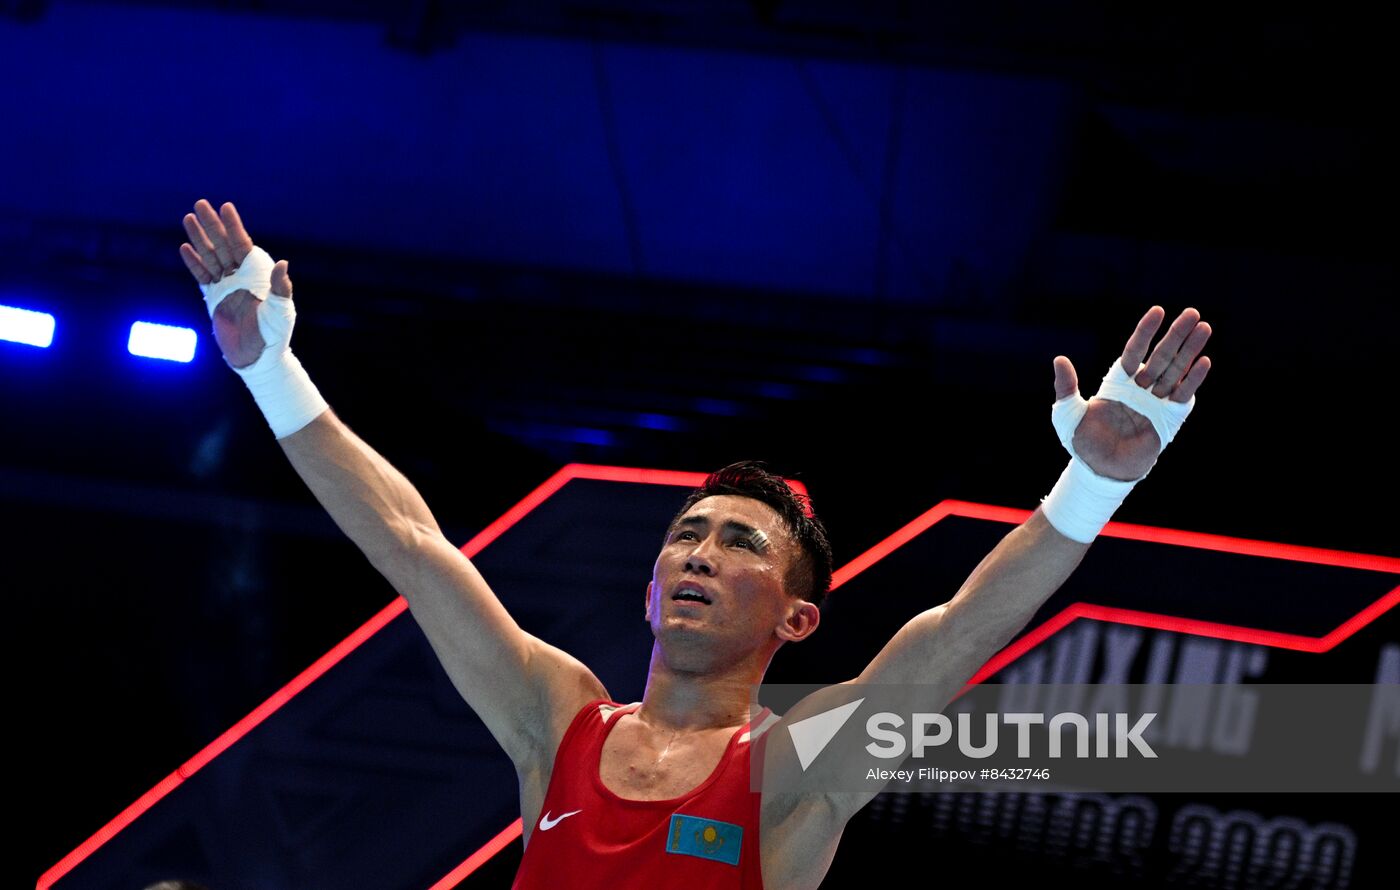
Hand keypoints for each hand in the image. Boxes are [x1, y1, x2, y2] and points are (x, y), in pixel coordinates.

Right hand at [179, 199, 291, 368]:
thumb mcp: (281, 310)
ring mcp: (226, 286)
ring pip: (210, 256)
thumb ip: (280, 287)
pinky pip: (202, 276)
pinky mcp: (214, 299)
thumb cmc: (275, 334)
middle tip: (200, 203)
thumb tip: (282, 263)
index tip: (226, 207)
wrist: (257, 357)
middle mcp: (241, 277)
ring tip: (188, 218)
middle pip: (223, 245)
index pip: (243, 245)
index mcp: (258, 275)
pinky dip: (194, 263)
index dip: (234, 226)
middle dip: (212, 225)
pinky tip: (185, 248)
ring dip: (199, 238)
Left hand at [1052, 306, 1211, 480]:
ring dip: (1190, 350)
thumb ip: (1066, 386)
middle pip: (1160, 355)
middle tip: (1192, 313)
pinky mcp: (1168, 418)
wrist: (1100, 471)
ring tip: (1204, 328)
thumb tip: (1059, 360)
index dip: (1145, 332)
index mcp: (1117, 381)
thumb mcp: (1067, 414)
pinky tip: (1203, 362)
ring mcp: (1155, 401)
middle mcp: (1139, 387)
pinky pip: (1183, 395)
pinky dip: (1193, 379)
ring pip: (1175, 370)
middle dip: (1176, 335)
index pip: (1133, 350)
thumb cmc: (1082, 443)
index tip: (1157, 312)